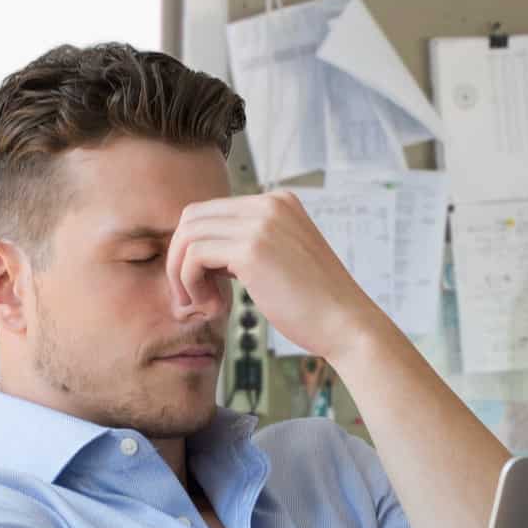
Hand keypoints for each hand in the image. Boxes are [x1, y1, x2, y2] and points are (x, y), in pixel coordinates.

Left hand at [167, 190, 390, 363]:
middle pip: (193, 218)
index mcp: (278, 202)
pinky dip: (190, 284)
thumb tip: (200, 252)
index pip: (212, 211)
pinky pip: (194, 256)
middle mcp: (269, 204)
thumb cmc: (316, 304)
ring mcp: (261, 224)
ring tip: (199, 306)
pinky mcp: (252, 249)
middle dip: (180, 259)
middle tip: (189, 297)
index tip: (200, 284)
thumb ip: (249, 245)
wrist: (348, 325)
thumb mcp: (282, 259)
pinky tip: (211, 307)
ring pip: (188, 236)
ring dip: (182, 275)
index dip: (194, 248)